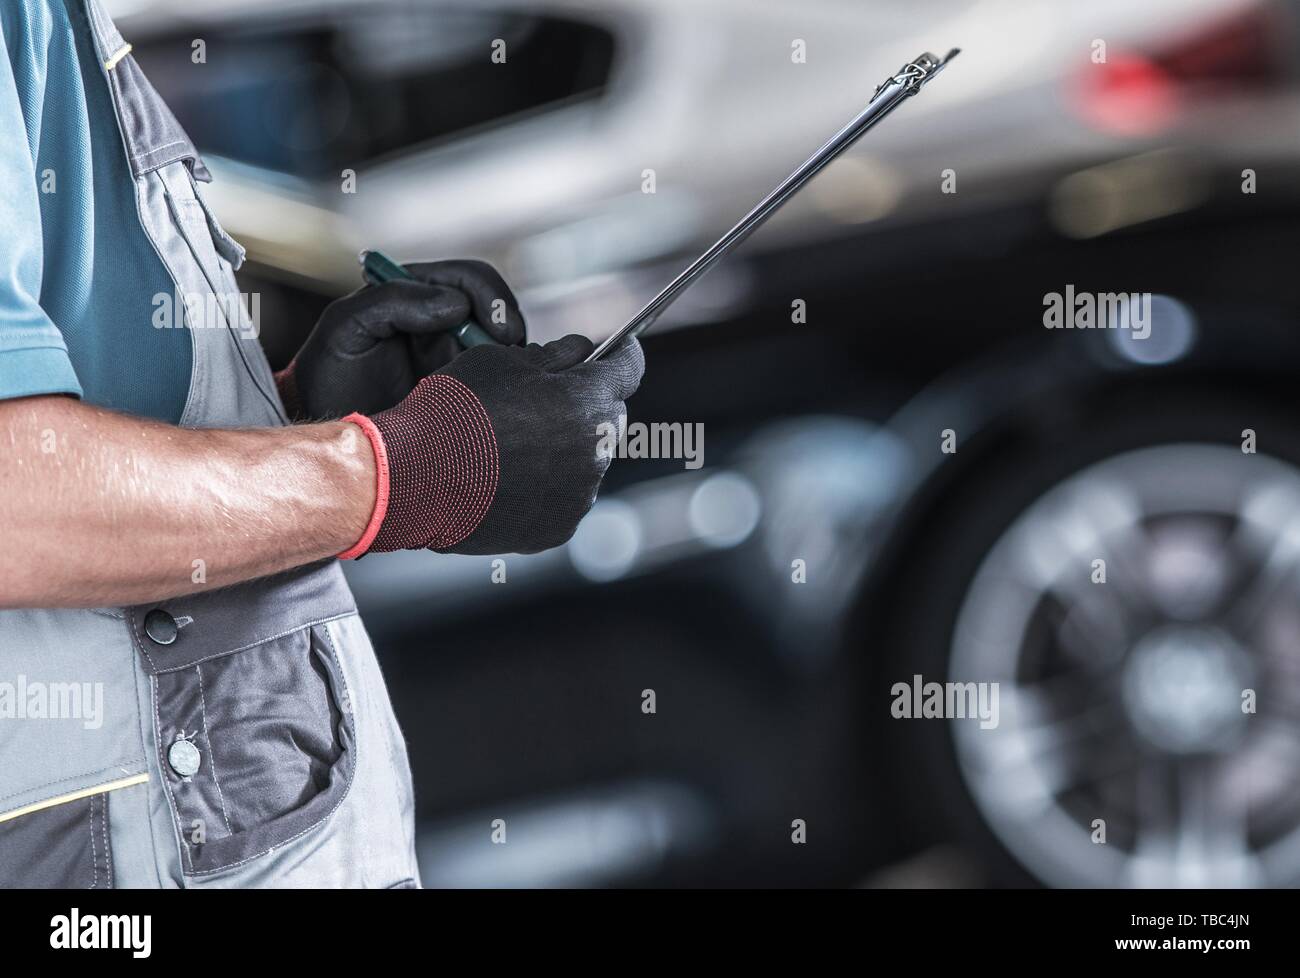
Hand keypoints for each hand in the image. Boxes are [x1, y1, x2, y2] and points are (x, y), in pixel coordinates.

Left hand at [276, 260, 525, 418]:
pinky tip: (496, 398)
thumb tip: (456, 304)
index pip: (467, 279)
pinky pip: (499, 381)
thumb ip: (392, 300)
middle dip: (508, 325)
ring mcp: (457, 358)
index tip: (496, 327)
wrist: (332, 437)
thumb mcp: (346, 327)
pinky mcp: (467, 392)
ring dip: (509, 358)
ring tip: (501, 378)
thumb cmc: (329, 378)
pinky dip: (505, 385)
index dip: (488, 296)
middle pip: (495, 309)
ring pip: (504, 346)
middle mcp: (441, 322)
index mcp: (415, 296)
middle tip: (510, 352)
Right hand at [338, 334, 644, 556]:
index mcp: (587, 400)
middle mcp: (595, 450)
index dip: (622, 354)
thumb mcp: (502, 360)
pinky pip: (567, 496)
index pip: (628, 368)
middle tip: (551, 398)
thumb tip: (582, 353)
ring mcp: (580, 494)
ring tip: (519, 444)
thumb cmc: (455, 411)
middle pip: (610, 417)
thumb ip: (555, 355)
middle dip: (588, 403)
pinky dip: (550, 485)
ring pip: (589, 459)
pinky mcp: (560, 527)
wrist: (415, 478)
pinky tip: (512, 477)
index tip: (620, 349)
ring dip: (568, 447)